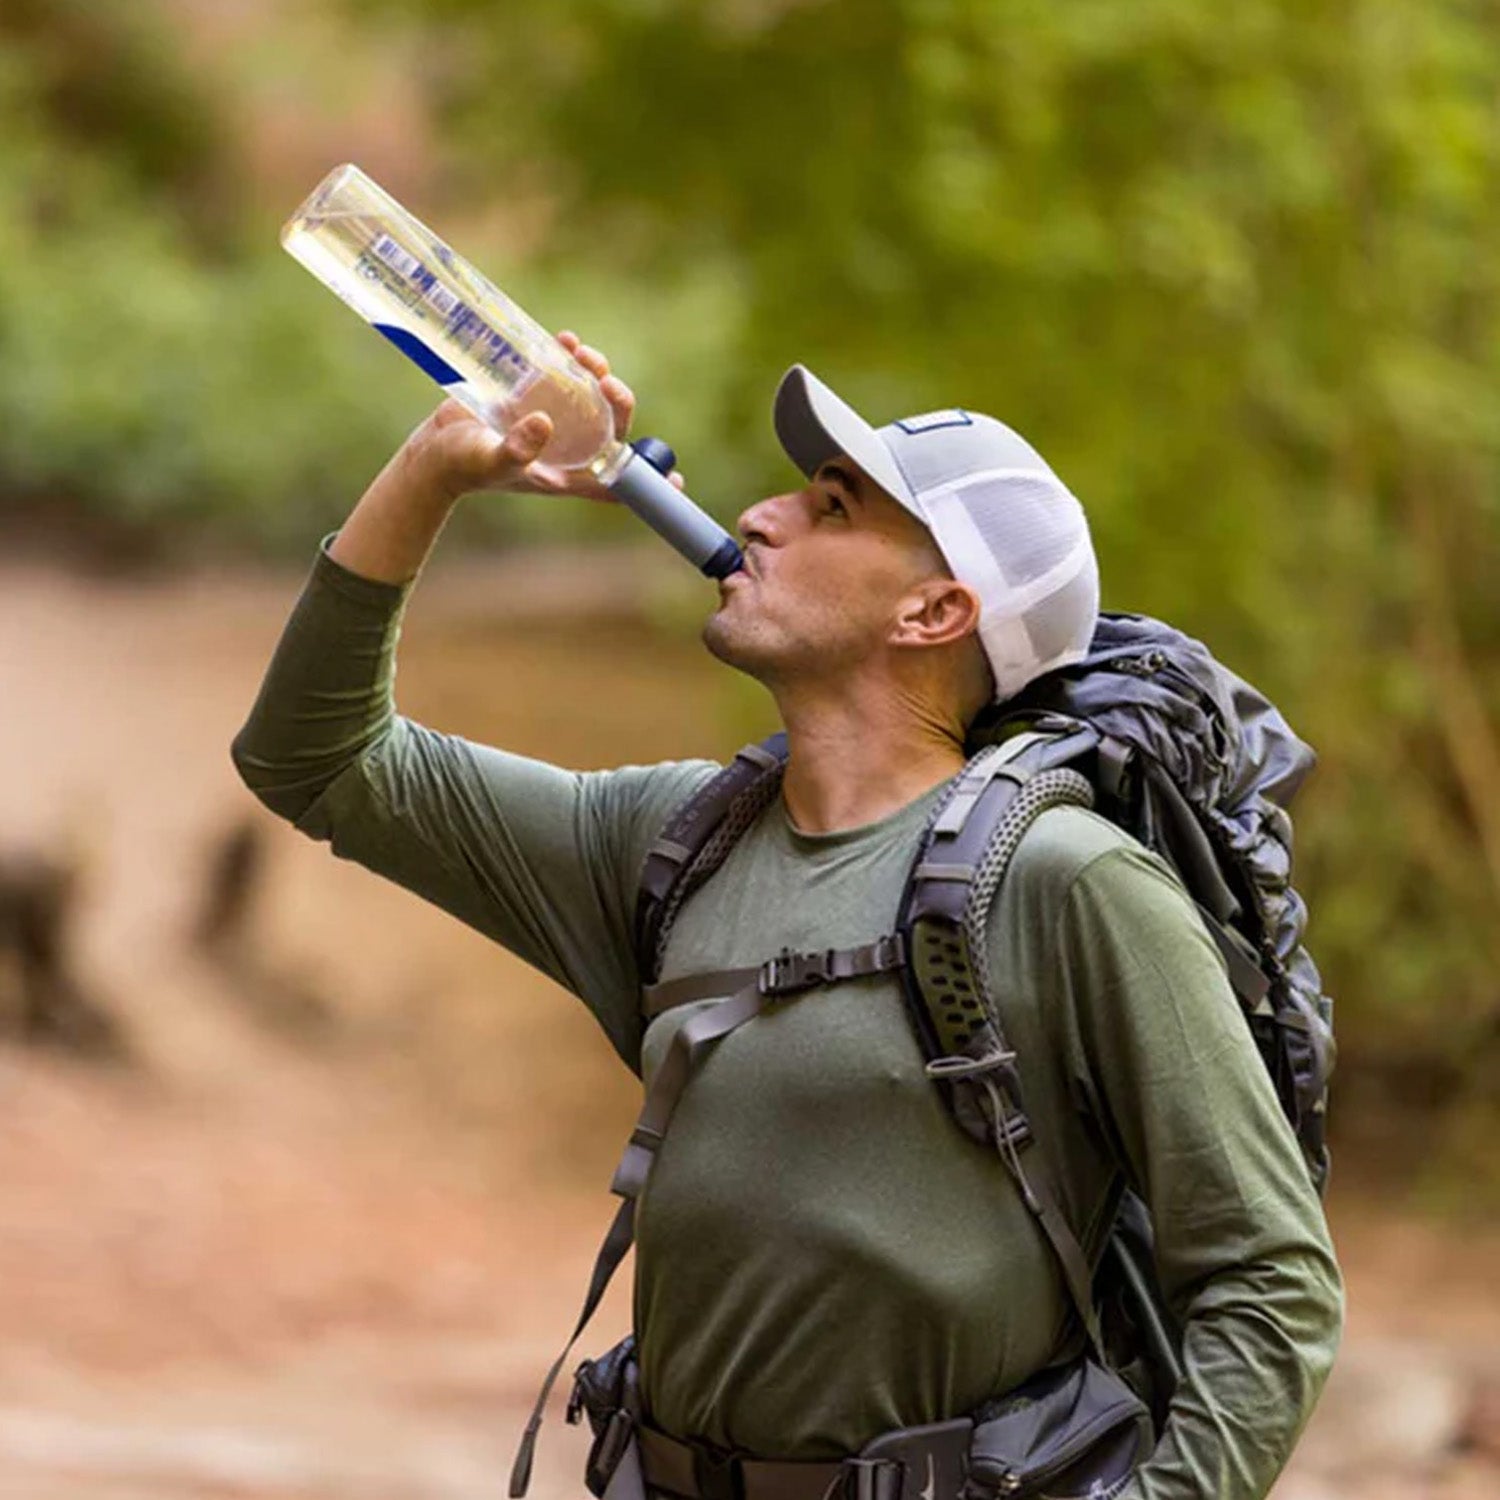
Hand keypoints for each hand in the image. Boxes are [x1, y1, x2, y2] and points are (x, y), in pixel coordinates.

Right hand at [392, 332, 683, 504]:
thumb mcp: (489, 459)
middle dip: (619, 403)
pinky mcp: (534, 397)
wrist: (432, 449)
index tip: (675, 478)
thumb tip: (544, 422)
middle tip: (607, 382)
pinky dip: (568, 358)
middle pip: (611, 428)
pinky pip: (562, 376)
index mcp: (565, 473)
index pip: (614, 483)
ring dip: (597, 373)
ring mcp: (552, 421)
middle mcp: (566, 448)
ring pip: (591, 398)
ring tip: (583, 353)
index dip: (647, 483)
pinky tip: (566, 341)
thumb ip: (517, 448)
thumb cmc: (461, 465)